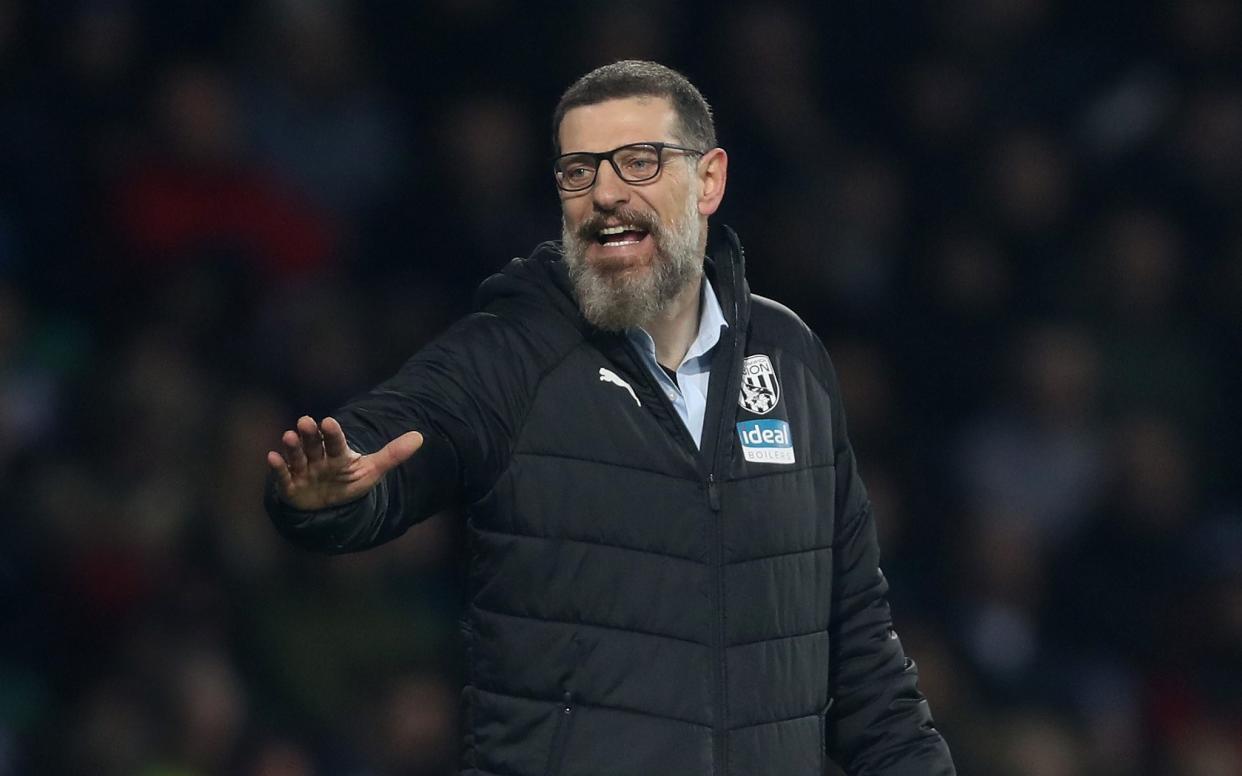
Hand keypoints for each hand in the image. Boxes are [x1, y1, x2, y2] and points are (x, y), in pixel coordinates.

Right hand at [266, 415, 423, 510]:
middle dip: (309, 434)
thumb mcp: (372, 471)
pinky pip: (283, 476)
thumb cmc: (348, 483)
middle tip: (305, 421)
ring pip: (297, 457)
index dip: (332, 433)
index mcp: (338, 454)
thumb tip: (420, 437)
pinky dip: (278, 468)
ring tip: (288, 436)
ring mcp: (303, 471)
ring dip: (292, 447)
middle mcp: (318, 458)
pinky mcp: (290, 486)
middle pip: (314, 444)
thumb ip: (393, 454)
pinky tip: (271, 457)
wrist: (328, 506)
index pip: (336, 441)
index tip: (328, 422)